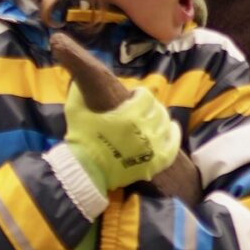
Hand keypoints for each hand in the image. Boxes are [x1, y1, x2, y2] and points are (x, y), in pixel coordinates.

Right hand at [64, 82, 179, 194]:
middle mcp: (145, 130)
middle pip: (158, 109)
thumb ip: (79, 90)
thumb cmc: (81, 140)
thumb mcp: (75, 110)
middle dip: (151, 105)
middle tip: (142, 108)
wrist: (85, 172)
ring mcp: (153, 148)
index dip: (140, 93)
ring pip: (166, 125)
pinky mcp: (156, 163)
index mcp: (129, 115)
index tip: (134, 95)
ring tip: (153, 118)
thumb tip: (80, 77)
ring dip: (161, 118)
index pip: (146, 96)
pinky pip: (173, 146)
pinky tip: (172, 129)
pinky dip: (174, 136)